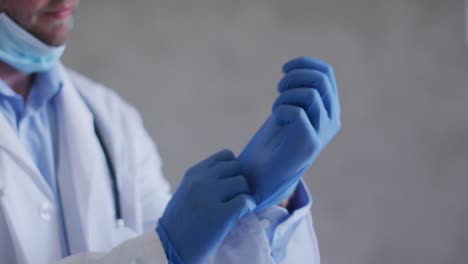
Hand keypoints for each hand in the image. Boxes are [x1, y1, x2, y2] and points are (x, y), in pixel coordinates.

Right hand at [156, 150, 255, 263]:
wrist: (168, 248)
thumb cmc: (180, 223)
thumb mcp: (187, 192)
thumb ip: (206, 180)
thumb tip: (235, 175)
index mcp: (194, 173)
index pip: (226, 156)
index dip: (234, 169)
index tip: (230, 183)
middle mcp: (201, 180)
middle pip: (238, 167)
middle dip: (240, 182)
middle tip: (235, 197)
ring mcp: (210, 196)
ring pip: (243, 183)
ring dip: (245, 195)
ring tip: (236, 208)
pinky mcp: (220, 214)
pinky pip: (246, 201)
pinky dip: (249, 207)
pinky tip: (240, 216)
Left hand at [239, 57, 340, 210]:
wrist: (264, 174)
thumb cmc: (274, 140)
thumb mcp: (289, 109)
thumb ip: (300, 92)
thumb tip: (300, 68)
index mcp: (329, 108)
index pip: (326, 73)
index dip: (304, 64)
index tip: (285, 68)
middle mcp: (331, 119)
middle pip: (320, 79)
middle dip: (294, 77)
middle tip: (279, 89)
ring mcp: (323, 132)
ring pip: (310, 94)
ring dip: (286, 95)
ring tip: (276, 107)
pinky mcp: (310, 143)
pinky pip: (297, 112)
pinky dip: (281, 110)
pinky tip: (277, 119)